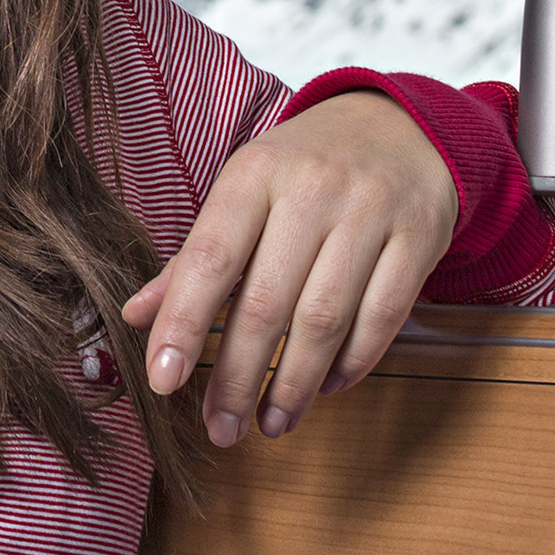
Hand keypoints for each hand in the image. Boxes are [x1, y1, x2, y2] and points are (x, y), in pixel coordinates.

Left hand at [117, 91, 455, 447]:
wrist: (403, 126)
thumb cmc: (306, 167)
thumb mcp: (244, 190)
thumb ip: (194, 258)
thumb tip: (135, 317)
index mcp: (253, 173)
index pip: (209, 259)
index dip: (182, 324)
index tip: (162, 381)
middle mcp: (311, 190)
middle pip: (266, 303)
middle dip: (236, 376)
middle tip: (220, 427)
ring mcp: (371, 213)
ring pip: (325, 319)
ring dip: (293, 384)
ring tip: (270, 423)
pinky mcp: (419, 238)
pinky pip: (382, 318)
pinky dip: (352, 364)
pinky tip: (325, 388)